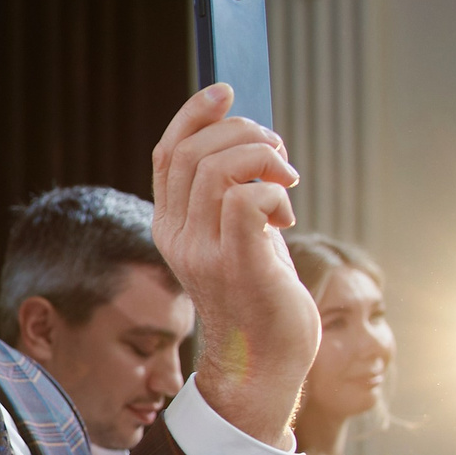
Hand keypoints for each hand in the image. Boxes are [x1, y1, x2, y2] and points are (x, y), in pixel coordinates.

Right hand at [149, 84, 316, 444]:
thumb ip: (234, 198)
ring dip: (264, 158)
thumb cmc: (260, 298)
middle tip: (279, 156)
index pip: (168, 154)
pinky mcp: (238, 265)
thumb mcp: (238, 238)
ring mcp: (204, 252)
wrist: (263, 363)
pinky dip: (275, 192)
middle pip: (194, 152)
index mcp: (171, 226)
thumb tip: (254, 145)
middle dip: (244, 133)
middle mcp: (178, 237)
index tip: (226, 92)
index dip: (193, 114)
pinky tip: (287, 215)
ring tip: (287, 181)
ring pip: (219, 168)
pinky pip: (248, 199)